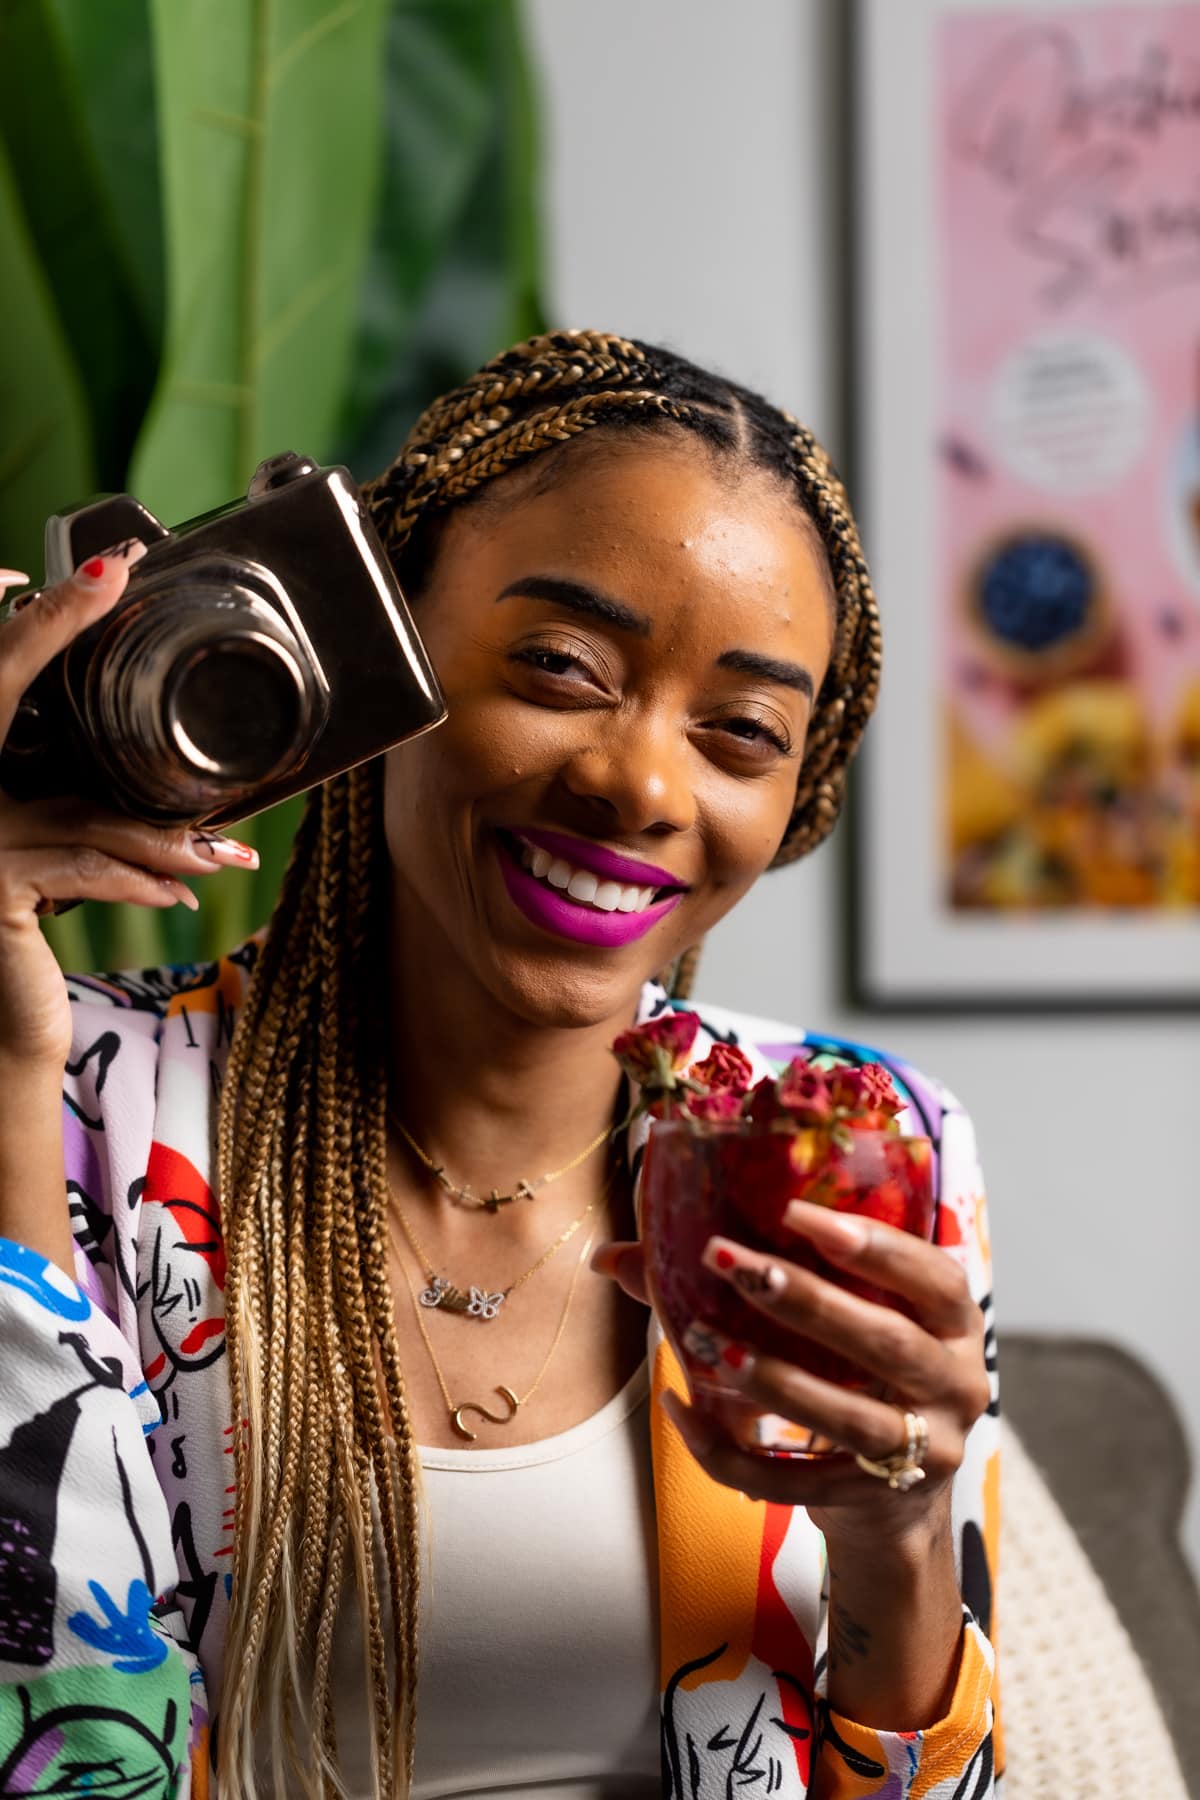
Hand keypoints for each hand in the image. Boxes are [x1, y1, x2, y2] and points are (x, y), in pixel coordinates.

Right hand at [0, 546, 259, 1068]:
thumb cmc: (25, 928)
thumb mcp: (46, 854)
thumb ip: (77, 806)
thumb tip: (155, 787)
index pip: (3, 670)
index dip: (46, 615)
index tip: (105, 562)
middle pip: (42, 732)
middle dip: (93, 686)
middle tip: (149, 644)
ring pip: (88, 815)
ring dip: (166, 836)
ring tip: (225, 852)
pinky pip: (86, 868)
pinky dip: (140, 878)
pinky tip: (181, 890)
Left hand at [594, 1201, 989, 1542]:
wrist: (891, 1505)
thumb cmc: (855, 1376)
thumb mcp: (838, 1325)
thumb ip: (758, 1276)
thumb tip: (610, 1255)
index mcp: (954, 1326)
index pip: (933, 1276)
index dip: (872, 1244)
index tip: (796, 1212)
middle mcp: (955, 1387)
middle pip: (885, 1341)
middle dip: (802, 1298)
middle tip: (726, 1260)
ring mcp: (921, 1453)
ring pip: (844, 1418)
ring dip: (771, 1378)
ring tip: (704, 1342)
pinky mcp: (869, 1503)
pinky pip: (792, 1482)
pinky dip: (728, 1450)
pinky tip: (679, 1408)